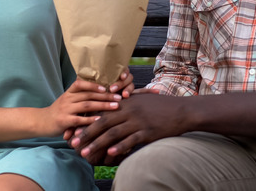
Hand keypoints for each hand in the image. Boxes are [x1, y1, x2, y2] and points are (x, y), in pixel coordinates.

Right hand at [63, 70, 134, 141]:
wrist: (41, 122)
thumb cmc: (58, 111)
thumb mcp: (67, 100)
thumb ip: (80, 96)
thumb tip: (100, 90)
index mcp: (69, 92)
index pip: (81, 84)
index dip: (94, 85)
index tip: (108, 87)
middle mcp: (67, 99)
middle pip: (88, 95)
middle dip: (105, 96)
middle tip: (119, 97)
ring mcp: (65, 109)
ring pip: (87, 105)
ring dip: (103, 106)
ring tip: (115, 107)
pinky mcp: (64, 121)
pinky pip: (80, 119)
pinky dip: (91, 120)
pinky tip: (101, 120)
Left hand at [69, 92, 186, 164]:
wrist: (181, 111)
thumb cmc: (161, 106)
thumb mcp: (142, 100)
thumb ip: (127, 103)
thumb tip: (113, 107)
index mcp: (126, 102)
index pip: (101, 112)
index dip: (87, 121)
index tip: (75, 130)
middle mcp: (129, 110)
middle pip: (103, 123)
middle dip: (86, 134)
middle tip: (74, 144)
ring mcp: (138, 121)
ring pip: (113, 133)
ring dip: (97, 144)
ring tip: (86, 153)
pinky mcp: (147, 132)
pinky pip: (130, 140)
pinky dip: (119, 147)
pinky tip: (109, 154)